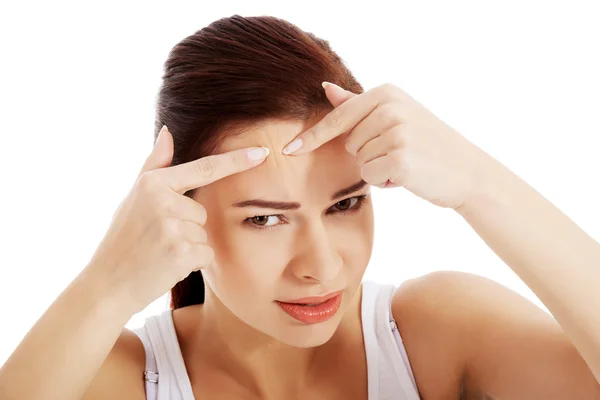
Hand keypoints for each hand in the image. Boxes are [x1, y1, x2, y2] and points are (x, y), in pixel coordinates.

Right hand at [86, 126, 268, 312]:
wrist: (108, 283)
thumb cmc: (123, 238)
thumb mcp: (133, 196)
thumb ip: (155, 163)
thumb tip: (167, 131)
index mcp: (153, 183)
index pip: (205, 168)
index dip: (236, 160)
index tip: (262, 152)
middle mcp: (163, 201)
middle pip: (203, 211)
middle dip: (187, 226)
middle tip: (157, 239)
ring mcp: (173, 227)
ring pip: (205, 234)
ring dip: (189, 246)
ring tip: (159, 252)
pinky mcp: (182, 253)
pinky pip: (206, 254)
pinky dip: (192, 263)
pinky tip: (167, 265)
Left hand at [283, 82, 487, 209]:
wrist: (467, 171)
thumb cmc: (428, 144)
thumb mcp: (396, 115)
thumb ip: (357, 104)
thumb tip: (326, 88)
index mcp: (387, 93)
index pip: (339, 116)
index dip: (313, 136)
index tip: (289, 149)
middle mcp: (390, 108)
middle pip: (348, 142)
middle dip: (367, 153)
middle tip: (399, 151)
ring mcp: (396, 132)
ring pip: (358, 161)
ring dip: (377, 168)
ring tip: (405, 162)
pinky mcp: (400, 158)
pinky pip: (369, 176)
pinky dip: (384, 181)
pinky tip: (407, 175)